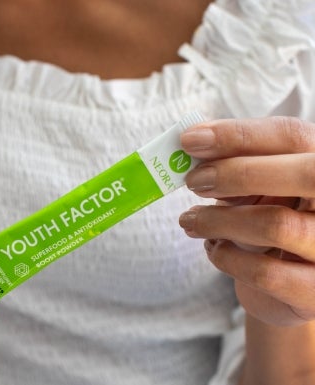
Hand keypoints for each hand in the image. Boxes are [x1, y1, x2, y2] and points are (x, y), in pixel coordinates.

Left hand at [178, 116, 314, 326]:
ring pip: (277, 224)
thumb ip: (238, 163)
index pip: (292, 136)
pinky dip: (227, 258)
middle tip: (193, 181)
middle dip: (238, 173)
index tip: (190, 140)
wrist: (292, 286)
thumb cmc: (273, 221)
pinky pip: (267, 273)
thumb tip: (195, 144)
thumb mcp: (261, 187)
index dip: (238, 135)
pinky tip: (214, 249)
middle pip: (305, 174)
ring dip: (218, 220)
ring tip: (190, 221)